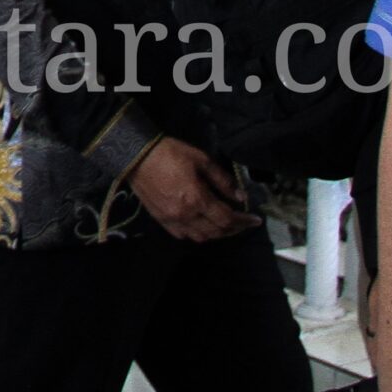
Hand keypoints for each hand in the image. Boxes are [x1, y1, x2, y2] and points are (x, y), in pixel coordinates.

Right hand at [126, 138, 258, 242]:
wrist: (136, 155)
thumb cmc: (170, 153)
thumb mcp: (201, 160)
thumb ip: (222, 180)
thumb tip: (239, 196)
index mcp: (197, 199)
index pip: (227, 219)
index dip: (244, 221)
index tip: (255, 219)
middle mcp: (186, 215)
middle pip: (217, 231)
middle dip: (234, 229)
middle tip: (243, 222)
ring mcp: (172, 220)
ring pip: (201, 237)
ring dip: (217, 234)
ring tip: (224, 224)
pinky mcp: (161, 220)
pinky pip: (184, 235)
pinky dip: (198, 234)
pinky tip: (202, 225)